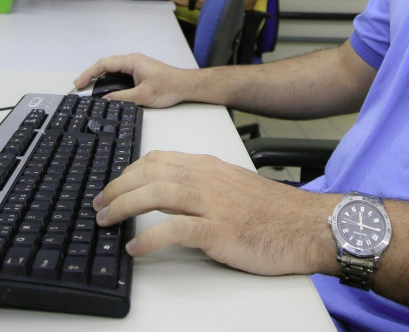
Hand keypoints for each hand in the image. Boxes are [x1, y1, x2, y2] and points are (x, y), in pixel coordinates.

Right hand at [73, 53, 189, 107]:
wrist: (186, 85)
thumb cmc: (169, 87)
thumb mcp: (143, 96)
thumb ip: (121, 98)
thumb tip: (104, 101)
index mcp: (132, 61)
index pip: (104, 64)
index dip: (89, 74)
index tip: (79, 84)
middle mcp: (132, 61)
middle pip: (105, 66)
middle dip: (91, 76)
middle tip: (79, 88)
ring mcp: (136, 66)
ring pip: (112, 70)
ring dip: (100, 79)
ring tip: (89, 90)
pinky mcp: (139, 73)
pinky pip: (119, 75)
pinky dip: (110, 81)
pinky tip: (106, 91)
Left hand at [93, 150, 337, 276]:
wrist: (309, 226)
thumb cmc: (275, 213)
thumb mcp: (234, 188)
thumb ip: (204, 188)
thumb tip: (171, 202)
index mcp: (209, 167)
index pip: (158, 159)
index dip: (129, 171)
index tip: (113, 186)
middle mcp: (207, 178)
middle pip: (149, 172)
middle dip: (117, 187)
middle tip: (99, 205)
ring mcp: (213, 203)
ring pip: (156, 194)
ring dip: (123, 207)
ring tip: (106, 221)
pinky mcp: (220, 230)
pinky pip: (175, 229)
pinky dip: (150, 238)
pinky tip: (136, 248)